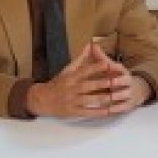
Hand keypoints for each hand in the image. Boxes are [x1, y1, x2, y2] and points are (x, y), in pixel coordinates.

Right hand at [28, 41, 146, 118]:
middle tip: (115, 81)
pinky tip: (107, 111)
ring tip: (114, 97)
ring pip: (88, 100)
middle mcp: (70, 88)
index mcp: (70, 77)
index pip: (84, 71)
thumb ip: (81, 59)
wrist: (42, 99)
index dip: (95, 67)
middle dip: (101, 84)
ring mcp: (71, 101)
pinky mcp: (72, 112)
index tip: (107, 64)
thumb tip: (90, 45)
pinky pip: (86, 112)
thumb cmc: (58, 83)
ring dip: (101, 99)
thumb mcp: (67, 69)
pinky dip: (97, 112)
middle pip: (87, 86)